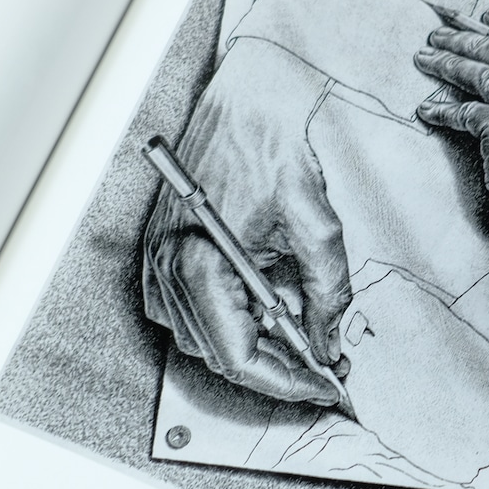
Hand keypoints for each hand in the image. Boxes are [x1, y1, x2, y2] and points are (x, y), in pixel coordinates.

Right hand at [142, 46, 351, 405]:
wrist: (243, 101)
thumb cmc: (270, 147)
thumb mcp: (317, 225)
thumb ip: (327, 293)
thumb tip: (328, 342)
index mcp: (200, 265)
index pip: (240, 357)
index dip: (287, 382)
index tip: (326, 387)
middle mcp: (169, 270)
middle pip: (223, 356)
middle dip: (278, 367)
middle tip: (328, 367)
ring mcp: (160, 264)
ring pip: (208, 341)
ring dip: (257, 349)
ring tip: (305, 340)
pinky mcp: (165, 255)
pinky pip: (194, 315)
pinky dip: (233, 325)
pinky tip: (268, 314)